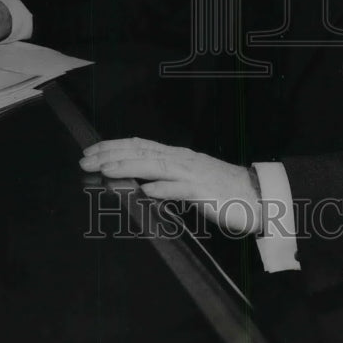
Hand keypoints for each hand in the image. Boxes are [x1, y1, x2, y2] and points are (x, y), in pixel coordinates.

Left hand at [79, 137, 261, 235]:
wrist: (257, 197)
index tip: (91, 150)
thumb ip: (166, 178)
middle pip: (142, 152)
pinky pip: (181, 191)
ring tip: (107, 170)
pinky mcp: (205, 193)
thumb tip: (139, 181)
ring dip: (129, 166)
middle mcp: (182, 160)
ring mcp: (193, 175)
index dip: (114, 147)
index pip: (140, 145)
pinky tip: (146, 191)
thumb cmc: (222, 190)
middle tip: (86, 159)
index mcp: (177, 157)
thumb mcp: (189, 180)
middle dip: (112, 155)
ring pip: (156, 166)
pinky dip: (163, 189)